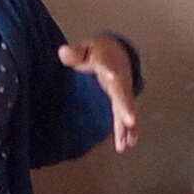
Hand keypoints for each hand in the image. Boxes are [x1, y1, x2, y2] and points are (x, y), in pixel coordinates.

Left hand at [59, 35, 139, 151]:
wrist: (116, 52)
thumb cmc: (97, 52)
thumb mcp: (85, 49)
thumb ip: (74, 53)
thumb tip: (62, 51)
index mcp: (107, 63)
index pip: (107, 66)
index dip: (109, 71)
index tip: (112, 75)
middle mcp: (118, 79)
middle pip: (122, 93)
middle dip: (126, 107)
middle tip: (131, 120)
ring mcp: (122, 91)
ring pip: (125, 108)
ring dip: (126, 125)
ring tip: (127, 142)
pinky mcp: (122, 101)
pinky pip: (124, 116)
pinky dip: (127, 130)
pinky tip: (127, 143)